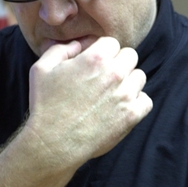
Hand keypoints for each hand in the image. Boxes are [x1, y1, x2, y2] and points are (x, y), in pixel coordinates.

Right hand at [27, 37, 152, 166]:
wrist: (53, 143)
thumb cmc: (45, 106)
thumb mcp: (41, 69)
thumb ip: (61, 49)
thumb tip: (78, 44)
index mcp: (95, 58)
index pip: (112, 43)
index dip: (102, 52)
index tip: (94, 63)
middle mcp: (114, 74)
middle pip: (130, 56)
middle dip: (118, 63)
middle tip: (103, 78)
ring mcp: (125, 95)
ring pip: (139, 77)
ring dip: (128, 82)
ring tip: (111, 93)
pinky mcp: (131, 116)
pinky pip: (146, 100)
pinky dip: (137, 102)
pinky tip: (121, 107)